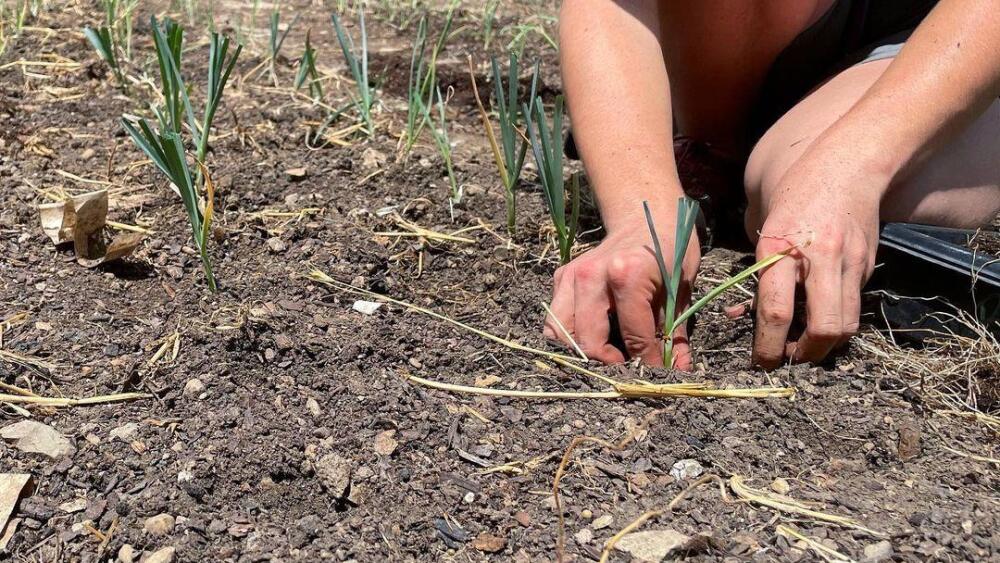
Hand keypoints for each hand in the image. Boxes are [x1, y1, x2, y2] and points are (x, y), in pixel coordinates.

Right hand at [543, 211, 700, 368]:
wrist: (645, 214)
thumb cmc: (669, 250)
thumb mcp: (680, 290)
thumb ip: (675, 334)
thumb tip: (678, 371)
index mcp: (628, 275)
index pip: (633, 336)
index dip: (647, 363)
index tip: (656, 374)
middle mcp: (593, 275)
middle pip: (587, 341)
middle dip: (608, 363)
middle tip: (628, 368)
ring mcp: (573, 275)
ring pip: (560, 333)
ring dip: (581, 351)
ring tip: (606, 354)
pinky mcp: (562, 277)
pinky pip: (555, 318)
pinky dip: (569, 334)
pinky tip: (593, 334)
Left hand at [748, 147, 881, 367]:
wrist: (849, 165)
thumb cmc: (795, 193)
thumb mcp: (763, 223)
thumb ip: (755, 270)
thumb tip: (740, 316)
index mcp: (779, 248)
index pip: (775, 311)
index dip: (768, 347)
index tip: (761, 362)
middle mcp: (818, 259)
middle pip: (823, 329)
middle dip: (805, 355)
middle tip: (789, 359)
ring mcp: (848, 263)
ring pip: (847, 325)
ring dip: (826, 345)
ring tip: (806, 345)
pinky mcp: (867, 266)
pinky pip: (854, 306)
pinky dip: (839, 319)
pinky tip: (822, 315)